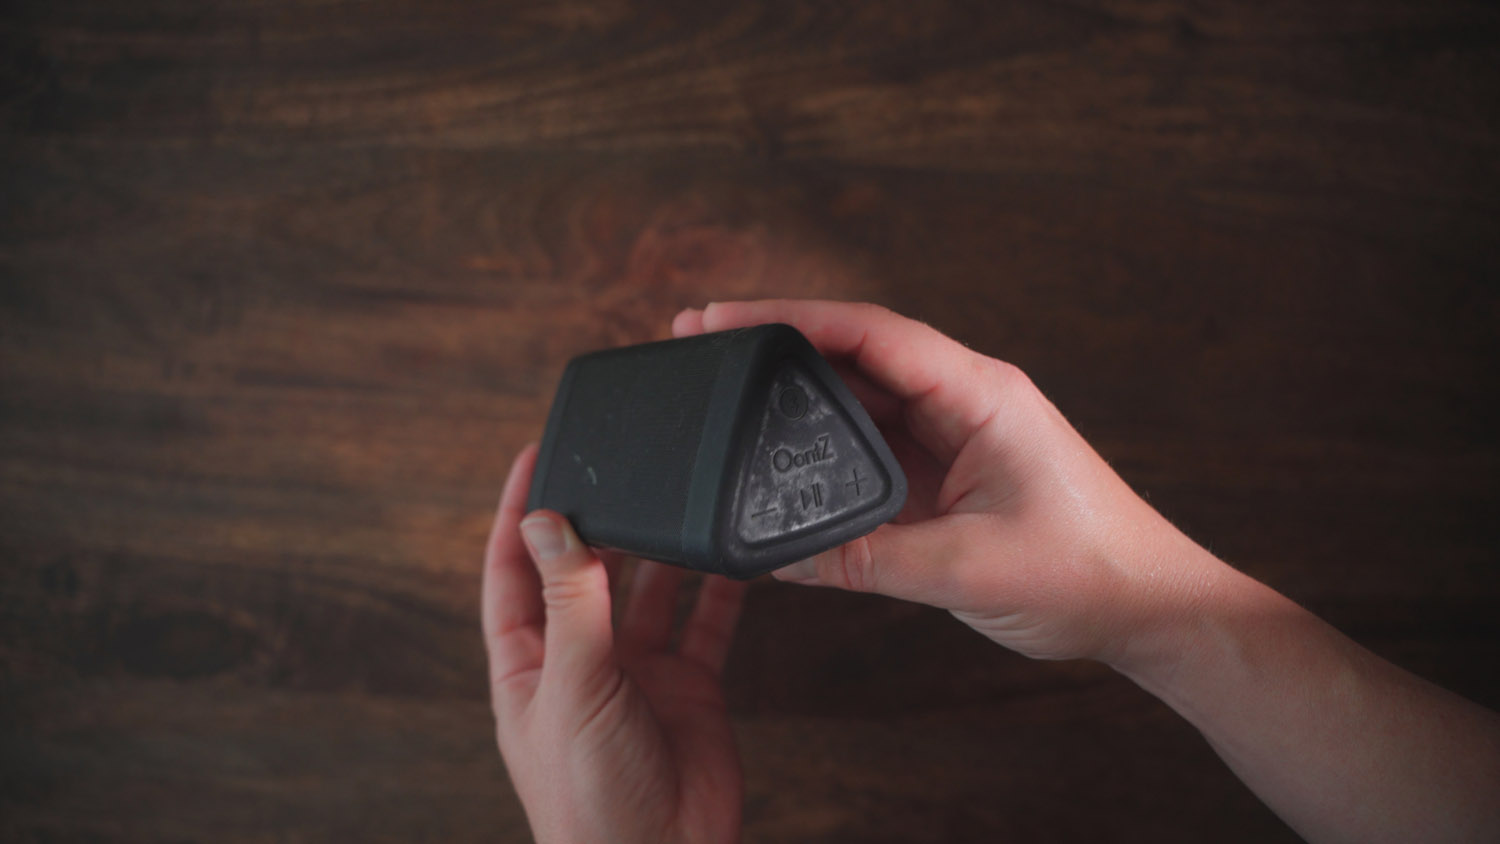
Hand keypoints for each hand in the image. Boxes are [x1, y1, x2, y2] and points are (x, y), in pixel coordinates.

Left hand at [482, 444, 747, 843]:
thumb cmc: (588, 800)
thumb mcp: (573, 689)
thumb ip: (570, 604)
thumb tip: (548, 523)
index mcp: (528, 665)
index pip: (512, 571)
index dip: (519, 513)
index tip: (535, 455)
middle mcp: (580, 661)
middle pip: (582, 573)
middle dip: (595, 522)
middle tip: (614, 463)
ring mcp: (636, 674)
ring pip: (647, 592)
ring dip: (660, 550)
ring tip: (674, 495)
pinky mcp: (688, 689)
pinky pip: (705, 625)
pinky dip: (719, 590)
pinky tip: (731, 553)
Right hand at [673, 300, 1216, 666]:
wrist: (1152, 609)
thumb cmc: (1089, 573)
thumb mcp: (964, 568)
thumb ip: (864, 560)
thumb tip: (777, 556)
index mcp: (982, 393)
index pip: (870, 334)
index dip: (790, 318)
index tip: (723, 318)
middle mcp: (965, 400)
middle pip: (855, 354)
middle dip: (777, 347)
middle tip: (703, 344)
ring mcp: (955, 435)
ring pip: (860, 399)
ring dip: (796, 397)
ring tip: (726, 396)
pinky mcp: (949, 473)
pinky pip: (873, 447)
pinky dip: (824, 447)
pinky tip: (780, 456)